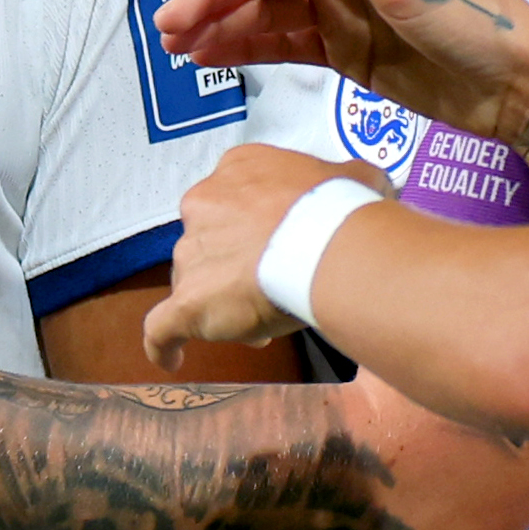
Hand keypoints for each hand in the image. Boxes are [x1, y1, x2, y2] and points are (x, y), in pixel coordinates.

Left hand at [144, 146, 387, 366]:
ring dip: (217, 302)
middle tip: (267, 290)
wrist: (328, 244)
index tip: (276, 251)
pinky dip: (165, 344)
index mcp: (237, 171)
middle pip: (208, 241)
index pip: (234, 202)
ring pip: (192, 281)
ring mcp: (190, 253)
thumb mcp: (353, 178)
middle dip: (233, 267)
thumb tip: (366, 185)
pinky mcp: (187, 300)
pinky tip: (172, 357)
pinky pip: (161, 327)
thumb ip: (344, 180)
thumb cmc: (343, 209)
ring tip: (254, 325)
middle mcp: (204, 205)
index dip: (253, 230)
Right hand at [162, 0, 528, 144]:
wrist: (517, 87)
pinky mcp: (342, 51)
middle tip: (169, 24)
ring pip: (262, 10)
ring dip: (218, 23)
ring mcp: (339, 8)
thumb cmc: (473, 21)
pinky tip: (209, 58)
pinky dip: (243, 49)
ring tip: (177, 47)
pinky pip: (281, 45)